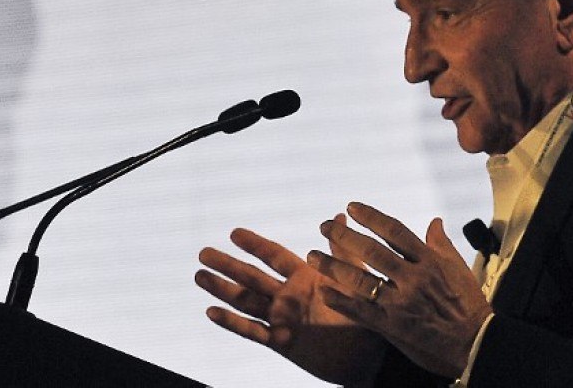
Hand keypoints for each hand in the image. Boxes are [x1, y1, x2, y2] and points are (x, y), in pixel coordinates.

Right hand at [196, 226, 384, 384]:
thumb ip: (341, 250)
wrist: (373, 356)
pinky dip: (231, 322)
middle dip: (227, 265)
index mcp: (305, 277)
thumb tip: (339, 216)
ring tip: (199, 276)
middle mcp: (289, 296)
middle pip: (252, 277)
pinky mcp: (283, 342)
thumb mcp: (355, 278)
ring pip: (246, 302)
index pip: (273, 256)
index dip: (254, 244)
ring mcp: (283, 319)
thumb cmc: (368, 315)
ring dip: (222, 289)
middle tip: (202, 252)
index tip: (233, 232)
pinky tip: (210, 311)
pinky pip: (253, 331)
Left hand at [308, 203, 491, 378]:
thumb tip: (435, 221)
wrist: (476, 344)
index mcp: (428, 261)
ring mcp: (401, 302)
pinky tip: (324, 291)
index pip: (394, 231)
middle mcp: (412, 278)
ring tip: (313, 256)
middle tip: (323, 225)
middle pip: (371, 251)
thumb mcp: (459, 269)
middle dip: (344, 236)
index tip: (351, 207)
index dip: (370, 217)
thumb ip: (441, 244)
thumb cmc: (470, 307)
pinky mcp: (393, 326)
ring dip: (333, 266)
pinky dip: (341, 300)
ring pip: (360, 280)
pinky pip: (361, 311)